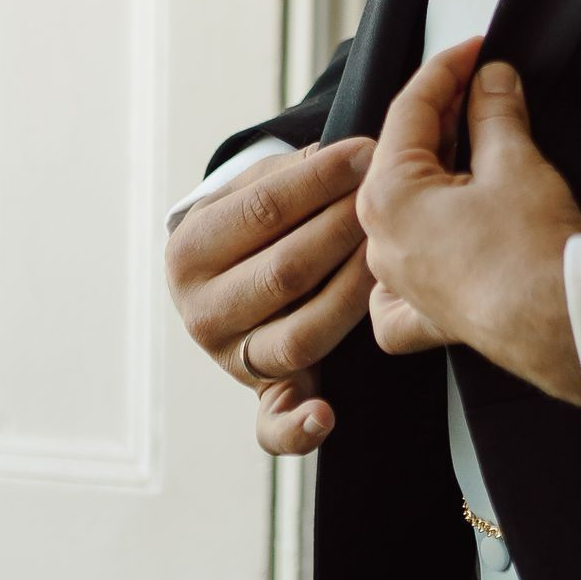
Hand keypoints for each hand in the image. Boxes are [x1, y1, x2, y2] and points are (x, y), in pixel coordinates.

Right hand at [164, 136, 375, 454]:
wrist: (230, 273)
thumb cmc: (256, 219)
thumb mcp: (253, 186)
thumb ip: (294, 171)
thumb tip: (360, 155)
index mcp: (189, 252)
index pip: (263, 209)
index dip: (322, 179)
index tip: (369, 152)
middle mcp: (201, 313)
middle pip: (286, 271)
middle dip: (345, 230)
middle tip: (390, 200)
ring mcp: (231, 360)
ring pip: (300, 336)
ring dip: (351, 295)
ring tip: (390, 257)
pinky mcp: (261, 398)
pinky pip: (273, 426)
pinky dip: (296, 427)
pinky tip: (324, 416)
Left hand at [358, 40, 580, 408]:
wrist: (565, 328)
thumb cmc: (534, 255)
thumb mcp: (514, 161)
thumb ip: (494, 111)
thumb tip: (491, 80)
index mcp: (388, 198)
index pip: (411, 109)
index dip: (447, 69)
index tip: (474, 50)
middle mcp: (381, 243)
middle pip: (406, 155)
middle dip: (446, 114)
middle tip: (485, 83)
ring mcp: (401, 283)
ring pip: (408, 206)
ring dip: (443, 167)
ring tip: (483, 135)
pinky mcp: (428, 314)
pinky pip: (409, 275)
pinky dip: (425, 243)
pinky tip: (448, 225)